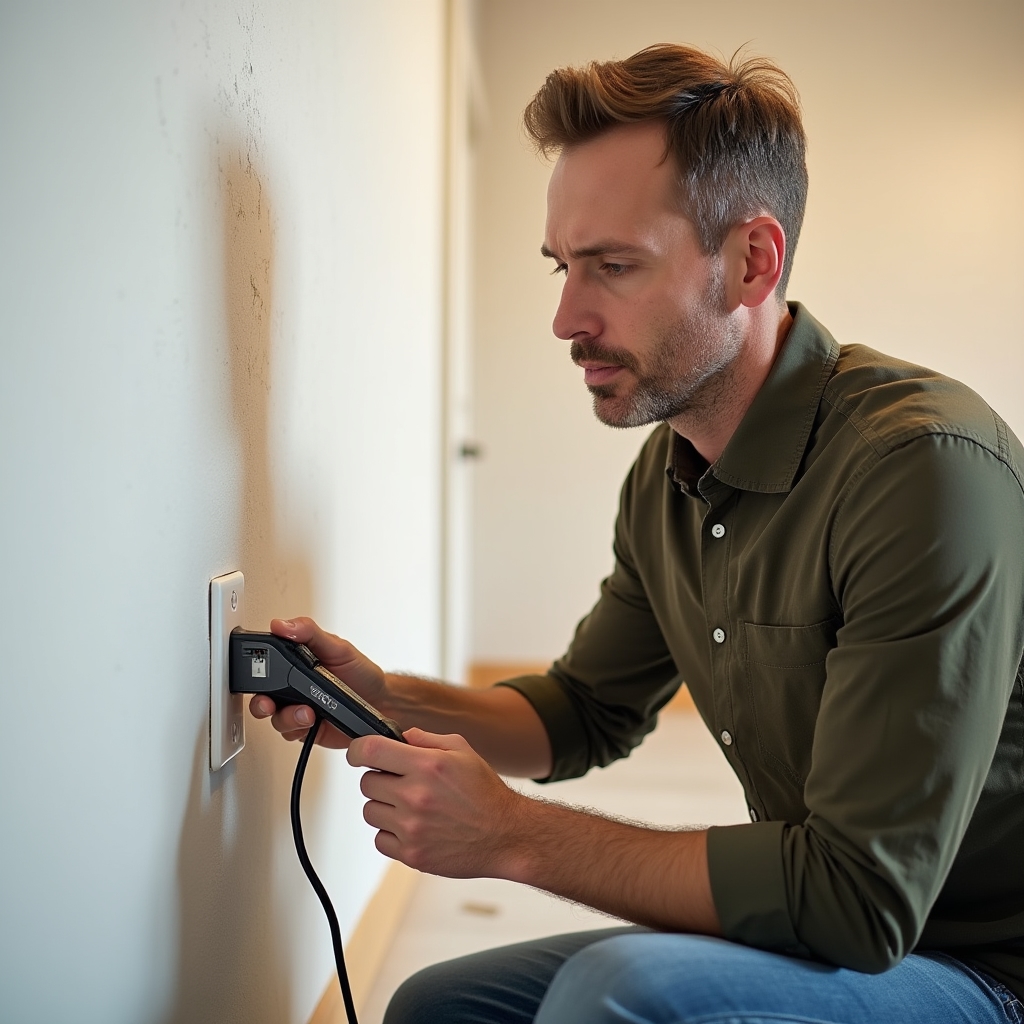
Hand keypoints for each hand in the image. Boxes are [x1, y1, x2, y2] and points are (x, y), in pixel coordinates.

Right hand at [248, 616, 388, 748]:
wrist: (381, 701)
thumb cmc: (360, 672)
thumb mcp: (338, 647)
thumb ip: (310, 633)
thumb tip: (283, 625)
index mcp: (295, 663)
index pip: (266, 664)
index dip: (255, 668)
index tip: (257, 669)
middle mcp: (292, 687)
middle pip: (261, 697)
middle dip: (260, 703)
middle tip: (268, 702)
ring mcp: (297, 709)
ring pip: (275, 718)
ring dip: (287, 717)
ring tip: (307, 712)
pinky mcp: (305, 728)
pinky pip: (291, 734)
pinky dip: (298, 730)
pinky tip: (312, 722)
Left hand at [348, 727, 527, 876]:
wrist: (506, 835)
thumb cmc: (485, 793)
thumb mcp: (462, 750)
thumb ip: (426, 738)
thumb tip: (399, 737)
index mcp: (427, 765)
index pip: (371, 751)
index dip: (357, 750)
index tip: (358, 754)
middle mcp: (416, 796)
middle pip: (367, 782)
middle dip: (381, 779)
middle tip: (402, 783)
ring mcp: (412, 828)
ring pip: (370, 811)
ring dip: (384, 807)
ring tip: (410, 807)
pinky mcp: (411, 855)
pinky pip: (380, 839)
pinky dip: (391, 833)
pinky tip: (413, 827)